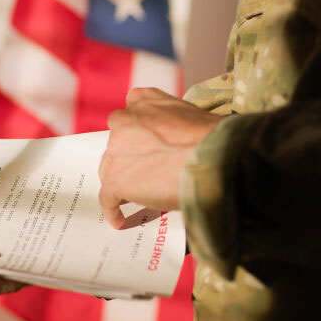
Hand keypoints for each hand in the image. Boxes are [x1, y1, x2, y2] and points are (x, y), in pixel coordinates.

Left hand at [98, 87, 220, 227]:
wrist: (213, 156)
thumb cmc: (211, 138)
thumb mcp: (189, 114)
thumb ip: (170, 124)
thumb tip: (172, 146)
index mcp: (143, 101)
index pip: (127, 117)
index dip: (133, 136)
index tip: (139, 148)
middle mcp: (124, 121)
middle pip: (116, 146)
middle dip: (127, 160)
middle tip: (140, 176)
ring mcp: (117, 151)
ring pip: (110, 170)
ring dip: (120, 183)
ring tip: (130, 198)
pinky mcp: (116, 179)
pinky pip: (108, 198)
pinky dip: (113, 210)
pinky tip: (120, 220)